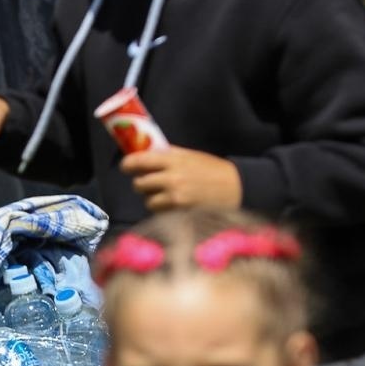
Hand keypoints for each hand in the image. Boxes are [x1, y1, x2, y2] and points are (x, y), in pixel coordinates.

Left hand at [121, 147, 241, 210]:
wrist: (237, 188)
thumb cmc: (213, 170)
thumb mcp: (190, 156)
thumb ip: (167, 155)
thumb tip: (144, 152)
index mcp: (173, 159)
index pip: (138, 161)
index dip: (128, 165)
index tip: (127, 167)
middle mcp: (171, 177)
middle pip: (138, 184)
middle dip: (141, 184)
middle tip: (150, 184)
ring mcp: (175, 196)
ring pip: (147, 201)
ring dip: (152, 199)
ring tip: (165, 195)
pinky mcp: (180, 211)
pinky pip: (160, 212)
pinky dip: (163, 210)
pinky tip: (174, 205)